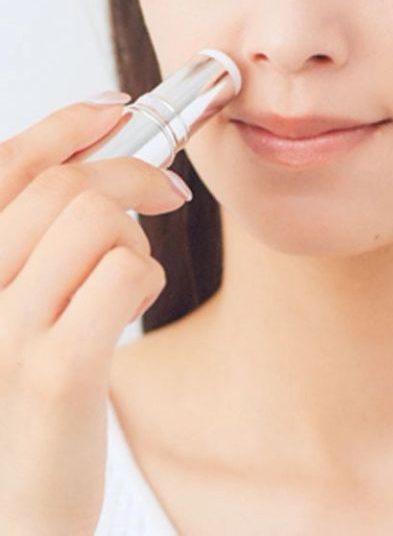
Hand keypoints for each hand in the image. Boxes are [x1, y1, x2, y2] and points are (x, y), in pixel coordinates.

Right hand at [0, 95, 190, 533]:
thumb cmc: (21, 394)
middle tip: (168, 193)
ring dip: (135, 236)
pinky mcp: (56, 371)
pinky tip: (132, 304)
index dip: (63, 123)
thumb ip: (32, 234)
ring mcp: (5, 331)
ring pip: (98, 219)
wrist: (14, 508)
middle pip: (64, 184)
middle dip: (133, 173)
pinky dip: (146, 275)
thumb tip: (91, 146)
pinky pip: (125, 272)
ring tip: (129, 275)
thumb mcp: (9, 302)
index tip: (113, 106)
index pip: (4, 165)